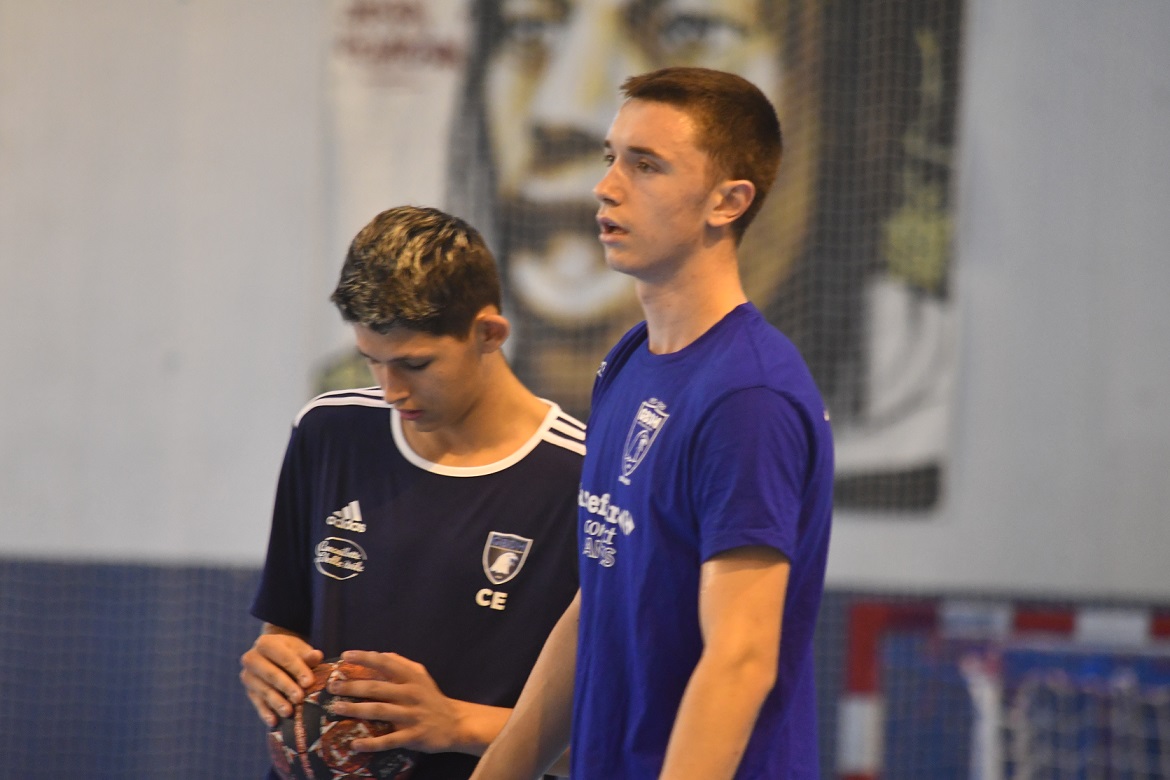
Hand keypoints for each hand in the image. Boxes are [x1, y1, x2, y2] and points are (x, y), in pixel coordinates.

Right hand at [239, 627, 324, 726]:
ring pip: (263, 690)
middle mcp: (252, 658)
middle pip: (270, 674)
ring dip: (276, 702)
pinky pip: (257, 703)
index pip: (283, 657)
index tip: (309, 682)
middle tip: (299, 698)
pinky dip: (266, 713)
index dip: (297, 669)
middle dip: (286, 687)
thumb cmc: (292, 652)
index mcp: (265, 643)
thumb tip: (317, 656)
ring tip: (289, 712)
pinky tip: (274, 722)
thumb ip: (308, 656)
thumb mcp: (300, 650)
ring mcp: (248, 676)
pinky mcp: (249, 691)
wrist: (275, 655)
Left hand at [327, 650, 467, 753]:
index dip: (364, 658)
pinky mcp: (412, 736)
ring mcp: (411, 715)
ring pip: (379, 711)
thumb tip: (379, 653)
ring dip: (356, 709)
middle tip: (332, 686)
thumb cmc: (431, 697)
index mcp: (411, 677)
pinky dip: (371, 743)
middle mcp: (410, 694)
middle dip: (352, 686)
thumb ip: (401, 663)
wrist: (454, 723)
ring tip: (336, 708)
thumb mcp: (421, 675)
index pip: (385, 663)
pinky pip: (388, 740)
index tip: (344, 655)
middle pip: (376, 688)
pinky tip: (354, 744)